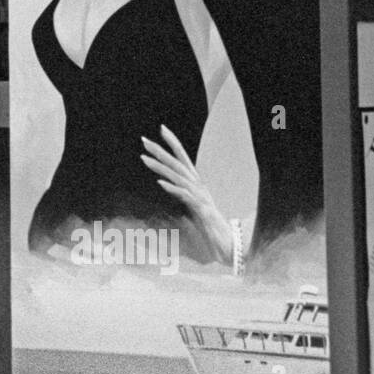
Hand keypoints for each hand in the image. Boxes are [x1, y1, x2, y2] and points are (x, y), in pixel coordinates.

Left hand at [140, 124, 233, 265]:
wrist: (230, 244)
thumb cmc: (211, 227)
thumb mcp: (192, 208)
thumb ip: (182, 196)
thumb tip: (167, 186)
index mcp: (197, 184)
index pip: (184, 159)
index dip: (174, 143)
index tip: (161, 128)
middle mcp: (199, 187)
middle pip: (179, 164)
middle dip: (161, 151)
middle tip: (143, 140)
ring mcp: (201, 197)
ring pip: (179, 177)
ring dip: (161, 167)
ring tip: (144, 158)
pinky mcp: (202, 210)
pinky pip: (185, 197)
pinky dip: (173, 189)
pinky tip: (160, 183)